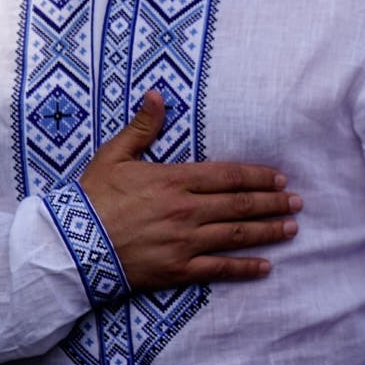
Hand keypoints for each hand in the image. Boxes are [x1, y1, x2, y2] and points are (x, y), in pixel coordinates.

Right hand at [78, 90, 299, 291]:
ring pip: (236, 235)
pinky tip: (266, 267)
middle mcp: (186, 209)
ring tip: (291, 229)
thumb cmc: (89, 199)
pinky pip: (218, 268)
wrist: (67, 247)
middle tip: (297, 202)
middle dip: (273, 203)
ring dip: (268, 231)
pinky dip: (245, 268)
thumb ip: (141, 127)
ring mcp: (183, 241)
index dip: (259, 177)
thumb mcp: (113, 156)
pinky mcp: (177, 269)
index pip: (229, 176)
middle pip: (240, 204)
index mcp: (174, 179)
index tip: (280, 179)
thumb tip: (156, 94)